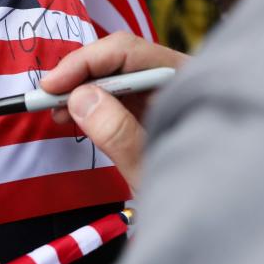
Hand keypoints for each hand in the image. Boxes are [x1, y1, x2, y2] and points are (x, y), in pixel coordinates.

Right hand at [41, 33, 189, 189]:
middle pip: (122, 57)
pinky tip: (74, 114)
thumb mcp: (149, 168)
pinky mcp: (158, 104)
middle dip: (81, 74)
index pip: (128, 51)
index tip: (52, 86)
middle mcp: (180, 76)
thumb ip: (117, 132)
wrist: (216, 211)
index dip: (85, 63)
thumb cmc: (194, 193)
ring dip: (84, 88)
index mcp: (188, 80)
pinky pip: (122, 91)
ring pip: (119, 73)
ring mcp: (170, 89)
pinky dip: (95, 100)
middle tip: (47, 98)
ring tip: (57, 111)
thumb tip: (80, 97)